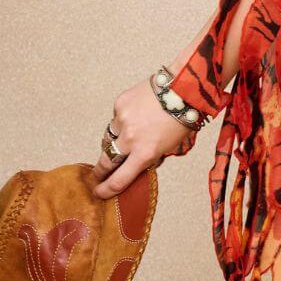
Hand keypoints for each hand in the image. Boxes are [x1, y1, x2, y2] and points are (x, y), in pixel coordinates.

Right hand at [92, 77, 198, 198]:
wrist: (183, 88)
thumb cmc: (182, 119)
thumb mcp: (170, 147)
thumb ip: (151, 158)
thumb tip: (138, 166)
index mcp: (146, 153)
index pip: (119, 180)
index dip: (106, 190)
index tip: (99, 193)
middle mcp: (131, 138)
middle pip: (106, 161)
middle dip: (100, 171)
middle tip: (97, 175)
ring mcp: (122, 120)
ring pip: (108, 138)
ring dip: (113, 143)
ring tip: (124, 140)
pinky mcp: (119, 104)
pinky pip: (115, 119)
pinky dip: (122, 122)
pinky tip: (136, 116)